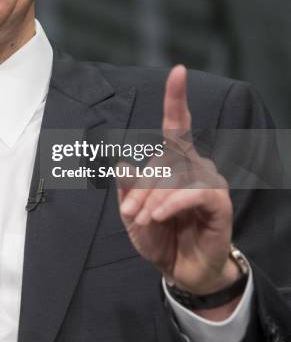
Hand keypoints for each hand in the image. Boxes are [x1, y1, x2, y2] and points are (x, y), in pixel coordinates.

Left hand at [117, 65, 240, 315]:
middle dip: (141, 188)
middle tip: (132, 213)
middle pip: (162, 159)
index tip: (177, 71)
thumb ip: (127, 188)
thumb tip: (121, 162)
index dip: (176, 98)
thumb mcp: (132, 212)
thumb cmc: (158, 235)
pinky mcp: (219, 202)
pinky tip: (160, 215)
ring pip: (175, 175)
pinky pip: (193, 191)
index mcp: (174, 162)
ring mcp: (209, 182)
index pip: (176, 125)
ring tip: (145, 219)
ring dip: (153, 198)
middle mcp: (194, 165)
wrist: (180, 270)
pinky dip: (171, 202)